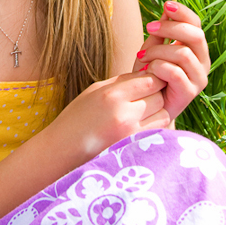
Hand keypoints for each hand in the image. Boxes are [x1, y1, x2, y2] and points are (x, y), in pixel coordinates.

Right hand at [45, 71, 169, 166]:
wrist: (61, 151)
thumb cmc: (76, 118)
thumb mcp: (95, 91)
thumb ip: (122, 82)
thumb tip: (147, 73)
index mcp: (112, 95)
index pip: (150, 80)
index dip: (153, 78)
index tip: (147, 82)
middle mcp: (124, 114)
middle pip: (159, 96)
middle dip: (156, 95)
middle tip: (145, 99)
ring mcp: (131, 134)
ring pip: (164, 115)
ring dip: (158, 112)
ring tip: (143, 114)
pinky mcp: (134, 149)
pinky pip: (158, 132)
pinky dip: (155, 128)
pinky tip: (141, 127)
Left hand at [132, 0, 209, 122]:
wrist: (146, 104)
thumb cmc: (150, 74)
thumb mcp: (152, 48)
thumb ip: (160, 32)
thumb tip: (167, 8)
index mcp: (195, 47)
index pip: (196, 23)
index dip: (183, 12)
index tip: (166, 4)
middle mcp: (202, 61)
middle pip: (195, 35)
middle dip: (170, 28)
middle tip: (150, 28)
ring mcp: (199, 77)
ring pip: (183, 53)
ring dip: (158, 51)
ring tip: (142, 56)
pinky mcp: (190, 92)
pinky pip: (175, 72)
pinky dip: (158, 68)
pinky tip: (148, 71)